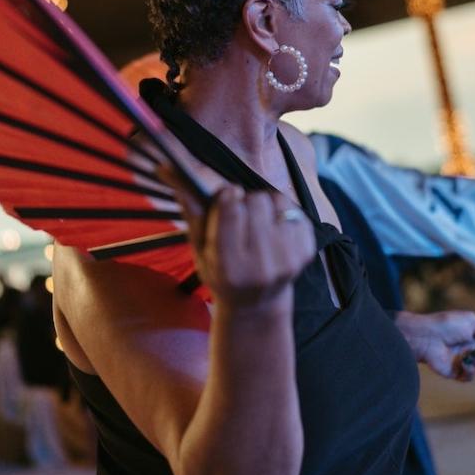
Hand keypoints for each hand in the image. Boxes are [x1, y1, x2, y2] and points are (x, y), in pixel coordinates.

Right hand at [185, 184, 316, 310]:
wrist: (257, 305)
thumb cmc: (221, 273)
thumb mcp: (200, 250)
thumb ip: (192, 210)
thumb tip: (168, 169)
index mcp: (230, 267)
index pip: (232, 210)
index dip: (228, 196)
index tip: (227, 194)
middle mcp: (261, 266)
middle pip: (256, 200)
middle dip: (246, 201)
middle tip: (240, 216)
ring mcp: (288, 261)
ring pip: (277, 201)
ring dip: (266, 205)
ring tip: (258, 222)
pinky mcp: (306, 253)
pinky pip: (296, 210)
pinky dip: (284, 213)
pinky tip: (274, 229)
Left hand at [395, 311, 474, 381]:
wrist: (426, 337)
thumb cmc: (446, 325)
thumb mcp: (471, 322)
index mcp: (473, 334)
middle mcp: (469, 347)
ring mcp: (462, 360)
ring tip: (470, 355)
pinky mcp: (455, 371)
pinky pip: (470, 376)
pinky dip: (470, 371)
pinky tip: (465, 364)